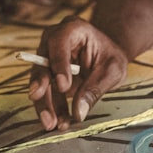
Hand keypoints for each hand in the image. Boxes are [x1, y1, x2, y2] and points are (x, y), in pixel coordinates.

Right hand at [28, 16, 127, 130]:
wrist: (107, 57)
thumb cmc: (111, 57)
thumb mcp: (112, 70)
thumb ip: (95, 89)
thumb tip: (78, 113)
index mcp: (74, 28)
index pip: (59, 42)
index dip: (59, 63)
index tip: (64, 86)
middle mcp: (55, 39)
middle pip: (42, 62)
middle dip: (42, 88)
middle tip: (45, 108)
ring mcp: (48, 56)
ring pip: (40, 80)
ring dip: (45, 104)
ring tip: (51, 124)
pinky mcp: (47, 73)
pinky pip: (45, 91)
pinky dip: (50, 107)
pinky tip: (57, 122)